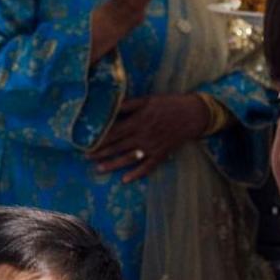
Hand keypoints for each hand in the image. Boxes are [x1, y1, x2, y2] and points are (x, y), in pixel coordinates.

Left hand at [91, 94, 211, 181]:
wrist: (192, 115)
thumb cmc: (168, 104)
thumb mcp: (148, 100)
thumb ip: (129, 104)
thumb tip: (112, 106)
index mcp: (137, 121)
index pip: (113, 131)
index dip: (99, 137)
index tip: (86, 141)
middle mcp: (142, 136)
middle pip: (117, 146)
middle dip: (101, 152)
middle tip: (86, 156)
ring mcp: (151, 147)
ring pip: (129, 158)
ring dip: (113, 164)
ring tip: (99, 169)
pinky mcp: (161, 154)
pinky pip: (147, 167)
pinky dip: (136, 174)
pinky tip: (125, 180)